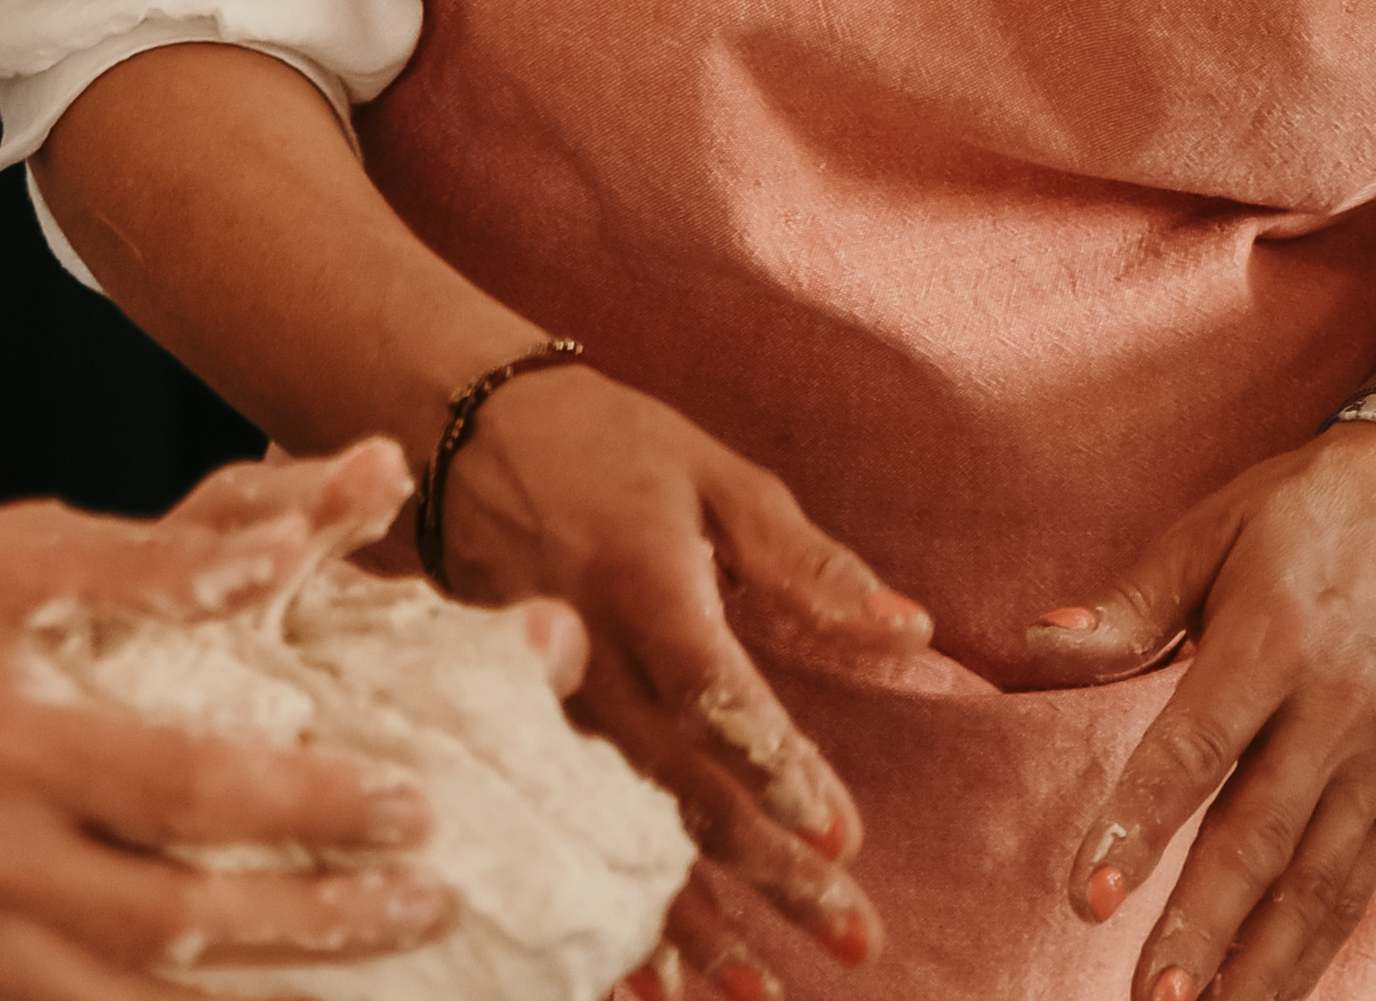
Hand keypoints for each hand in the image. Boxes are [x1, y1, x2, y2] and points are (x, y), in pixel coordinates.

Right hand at [0, 443, 463, 1000]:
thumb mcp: (20, 543)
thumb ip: (163, 552)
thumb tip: (303, 536)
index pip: (175, 778)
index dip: (302, 799)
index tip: (412, 799)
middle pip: (165, 910)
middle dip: (314, 915)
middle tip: (427, 892)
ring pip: (126, 996)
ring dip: (265, 990)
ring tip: (381, 964)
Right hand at [439, 367, 932, 997]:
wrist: (462, 430)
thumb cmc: (610, 444)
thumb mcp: (717, 474)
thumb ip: (810, 563)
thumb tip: (913, 628)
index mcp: (644, 580)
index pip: (713, 694)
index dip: (777, 769)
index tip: (845, 838)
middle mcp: (587, 652)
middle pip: (681, 785)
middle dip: (769, 872)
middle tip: (853, 937)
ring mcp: (540, 697)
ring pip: (619, 829)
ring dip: (693, 919)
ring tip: (762, 992)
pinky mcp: (511, 723)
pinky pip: (560, 830)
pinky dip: (603, 910)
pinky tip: (650, 981)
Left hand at [1027, 425, 1375, 1000]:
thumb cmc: (1297, 515)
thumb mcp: (1208, 532)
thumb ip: (1128, 604)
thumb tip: (1038, 641)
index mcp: (1273, 636)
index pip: (1197, 748)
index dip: (1141, 826)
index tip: (1087, 898)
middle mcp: (1336, 708)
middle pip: (1261, 836)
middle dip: (1203, 930)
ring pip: (1320, 883)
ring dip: (1261, 966)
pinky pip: (1359, 883)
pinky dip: (1315, 949)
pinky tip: (1268, 994)